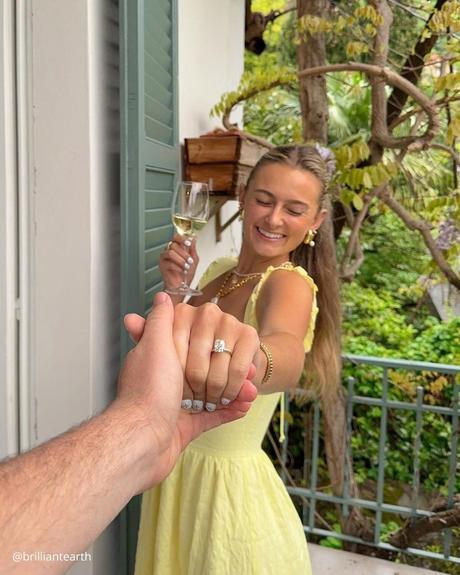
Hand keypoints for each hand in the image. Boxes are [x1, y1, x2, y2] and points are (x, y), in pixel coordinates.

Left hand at [118, 294, 256, 490]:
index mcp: (159, 357)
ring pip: (212, 391)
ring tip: (252, 391)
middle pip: (206, 367)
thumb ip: (160, 320)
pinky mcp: (186, 426)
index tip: (224, 343)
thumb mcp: (154, 345)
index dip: (208, 344)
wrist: (141, 440)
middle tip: (244, 373)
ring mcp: (178, 403)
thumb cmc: (148, 390)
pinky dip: (230, 411)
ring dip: (234, 390)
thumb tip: (161, 297)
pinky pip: (213, 416)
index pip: (190, 342)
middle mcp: (168, 378)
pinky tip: (246, 405)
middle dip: (226, 370)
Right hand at [159, 234, 198, 290]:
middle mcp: (169, 251)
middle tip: (190, 261)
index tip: (188, 243)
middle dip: (184, 253)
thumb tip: (193, 238)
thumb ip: (193, 249)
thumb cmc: (186, 274)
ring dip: (181, 260)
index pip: (176, 237)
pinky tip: (182, 271)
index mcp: (177, 248)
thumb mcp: (194, 260)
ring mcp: (164, 258)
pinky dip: (178, 267)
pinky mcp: (162, 266)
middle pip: (173, 244)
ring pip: (170, 253)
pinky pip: (169, 263)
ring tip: (186, 267)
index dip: (182, 239)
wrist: (182, 286)